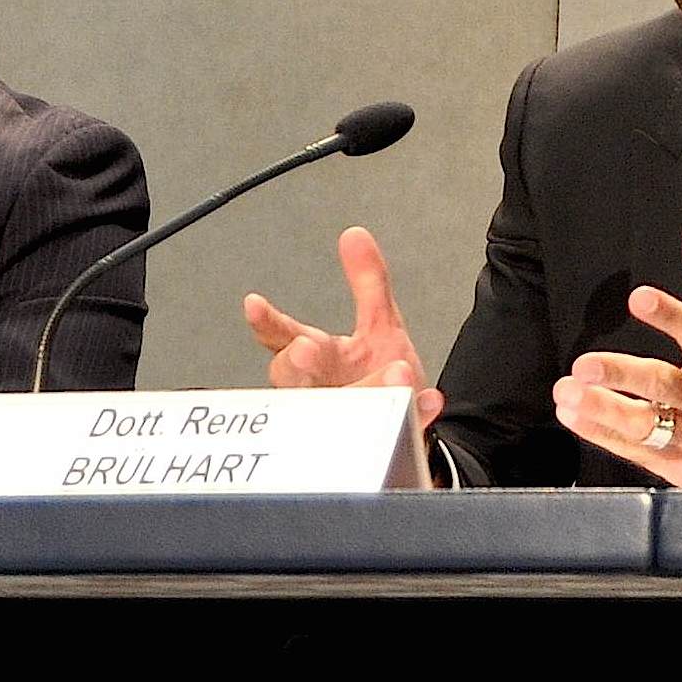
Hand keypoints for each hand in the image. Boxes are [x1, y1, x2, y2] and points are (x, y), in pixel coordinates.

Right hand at [245, 226, 446, 472]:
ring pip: (340, 411)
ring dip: (368, 389)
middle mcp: (323, 392)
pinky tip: (426, 402)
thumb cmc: (381, 378)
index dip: (267, 323)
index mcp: (319, 359)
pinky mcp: (375, 446)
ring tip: (397, 373)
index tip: (255, 305)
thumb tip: (354, 235)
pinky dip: (411, 414)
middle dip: (296, 366)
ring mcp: (346, 423)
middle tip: (306, 350)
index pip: (283, 339)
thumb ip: (367, 282)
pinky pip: (390, 433)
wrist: (412, 433)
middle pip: (292, 382)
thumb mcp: (379, 325)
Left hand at [553, 210, 681, 488]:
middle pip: (665, 385)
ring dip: (602, 410)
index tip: (639, 298)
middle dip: (623, 375)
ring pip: (645, 425)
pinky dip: (600, 434)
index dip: (670, 314)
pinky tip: (573, 415)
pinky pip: (634, 451)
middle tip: (585, 364)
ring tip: (567, 394)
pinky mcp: (679, 466)